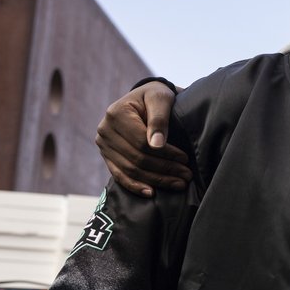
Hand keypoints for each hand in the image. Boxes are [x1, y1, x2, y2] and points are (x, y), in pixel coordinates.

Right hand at [95, 81, 190, 195]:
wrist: (143, 99)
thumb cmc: (155, 96)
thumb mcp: (160, 98)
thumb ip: (159, 119)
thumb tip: (157, 145)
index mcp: (116, 114)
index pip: (141, 142)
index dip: (165, 154)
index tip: (185, 159)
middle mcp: (104, 130)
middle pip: (136, 158)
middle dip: (164, 170)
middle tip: (186, 176)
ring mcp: (103, 145)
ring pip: (130, 170)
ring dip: (155, 180)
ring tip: (178, 184)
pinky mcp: (106, 156)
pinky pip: (119, 175)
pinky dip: (135, 186)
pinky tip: (151, 193)